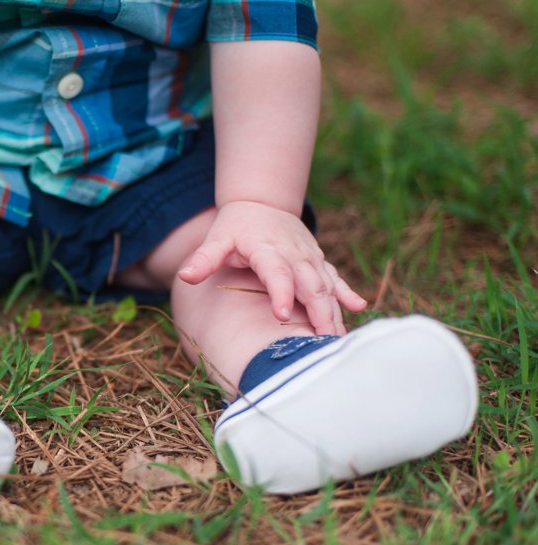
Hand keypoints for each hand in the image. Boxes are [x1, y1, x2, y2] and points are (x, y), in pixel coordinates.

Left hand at [177, 201, 366, 334]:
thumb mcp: (217, 238)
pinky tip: (360, 307)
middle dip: (318, 312)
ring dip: (334, 311)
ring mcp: (309, 258)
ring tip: (338, 339)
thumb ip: (204, 258)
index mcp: (267, 249)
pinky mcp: (317, 262)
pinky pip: (335, 278)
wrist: (261, 203)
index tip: (281, 316)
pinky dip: (347, 292)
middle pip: (310, 285)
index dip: (281, 293)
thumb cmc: (235, 226)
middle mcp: (294, 254)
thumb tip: (184, 276)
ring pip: (326, 286)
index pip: (276, 273)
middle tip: (322, 341)